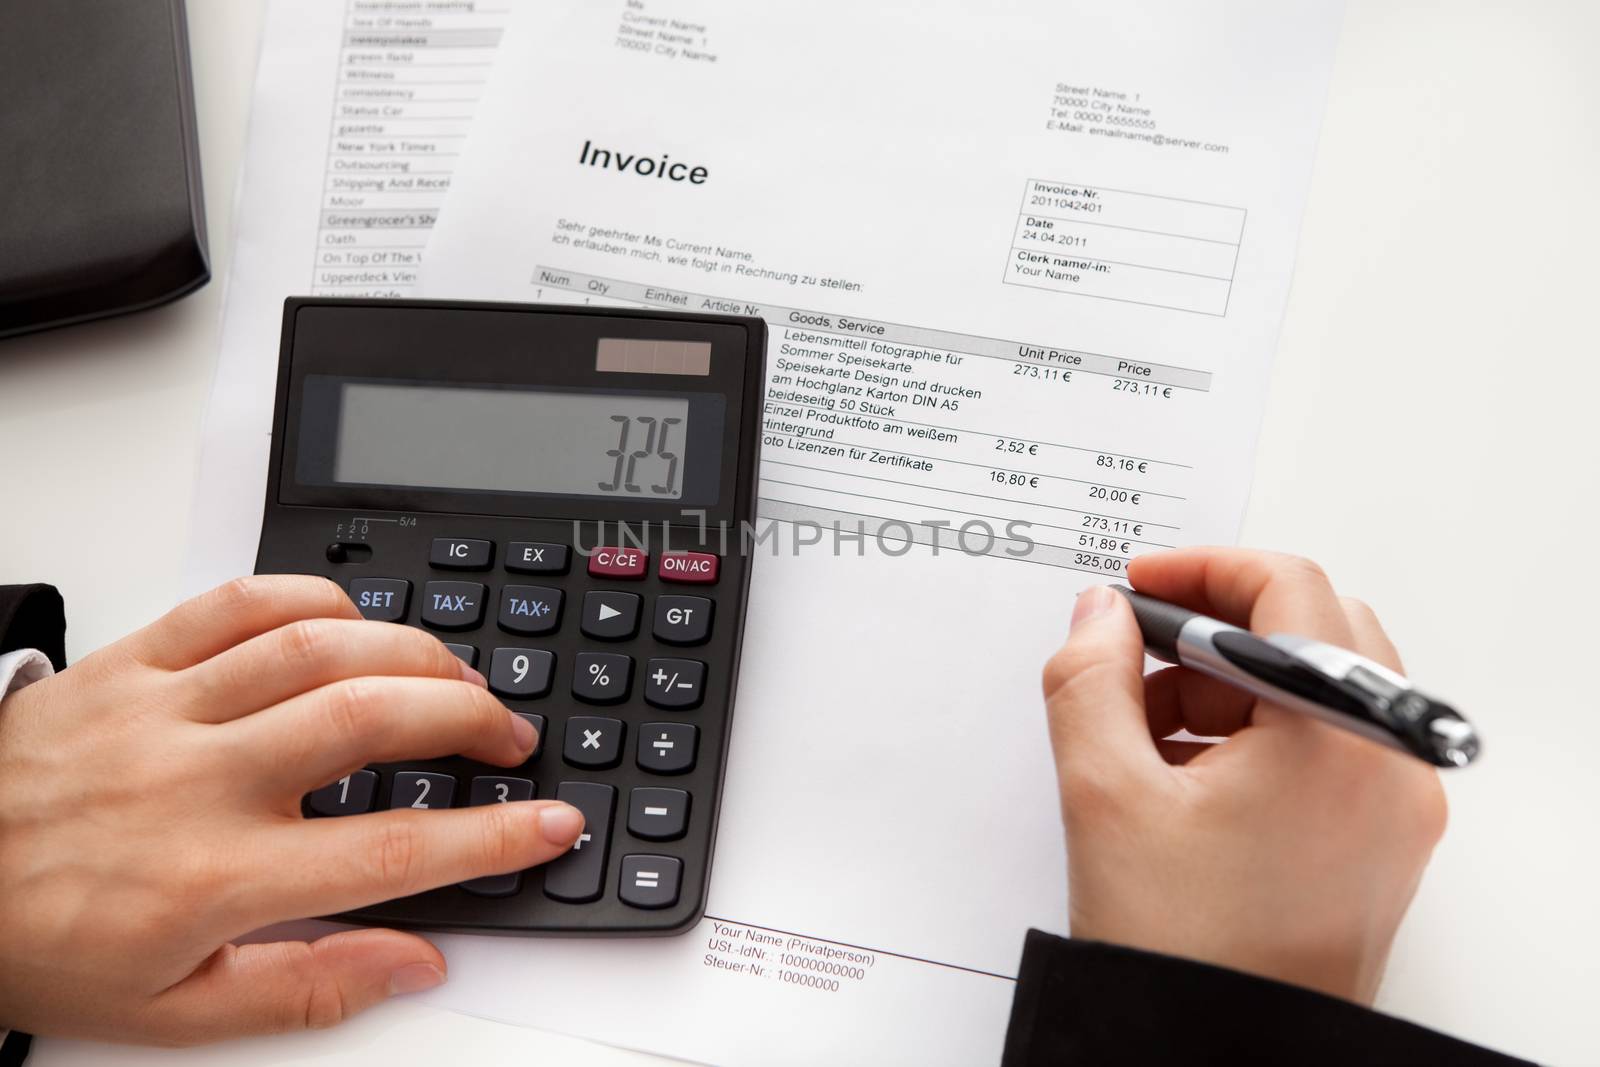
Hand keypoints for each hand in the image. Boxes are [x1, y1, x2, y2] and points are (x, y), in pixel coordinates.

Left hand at [0, 576, 584, 1043]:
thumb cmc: (40, 942)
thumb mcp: (173, 1011)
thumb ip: (306, 987)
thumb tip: (413, 962)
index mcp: (213, 879)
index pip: (389, 854)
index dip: (490, 836)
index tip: (547, 823)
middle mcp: (197, 782)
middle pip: (368, 720)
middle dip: (469, 718)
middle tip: (510, 738)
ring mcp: (164, 709)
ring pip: (315, 650)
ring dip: (410, 654)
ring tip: (453, 677)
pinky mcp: (131, 661)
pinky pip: (235, 603)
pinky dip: (312, 599)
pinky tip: (352, 621)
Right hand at [1042, 549, 1446, 1003]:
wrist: (1225, 1060)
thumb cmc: (1182, 950)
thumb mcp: (1104, 794)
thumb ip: (1089, 679)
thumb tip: (1098, 614)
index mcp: (1338, 735)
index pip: (1289, 589)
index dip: (1203, 569)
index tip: (1142, 584)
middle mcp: (1390, 763)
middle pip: (1311, 634)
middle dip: (1214, 636)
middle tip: (1140, 657)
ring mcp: (1397, 808)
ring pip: (1316, 691)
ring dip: (1228, 690)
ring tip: (1143, 740)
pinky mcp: (1382, 844)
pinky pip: (1326, 750)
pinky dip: (1257, 740)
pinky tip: (1180, 782)